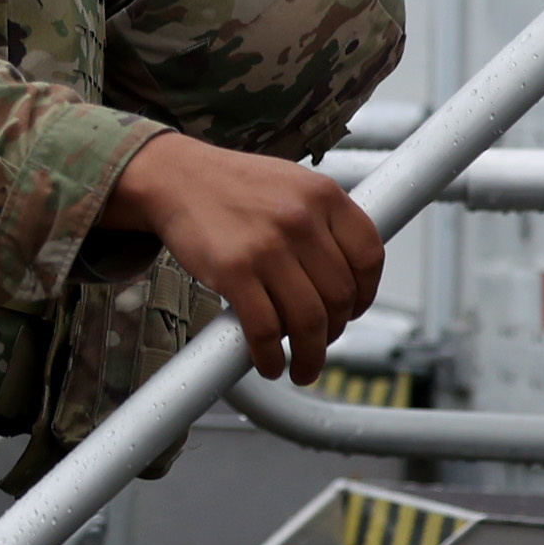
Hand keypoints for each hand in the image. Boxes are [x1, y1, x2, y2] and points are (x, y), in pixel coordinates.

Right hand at [103, 134, 386, 382]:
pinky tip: (270, 363)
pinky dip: (271, 357)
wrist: (174, 177)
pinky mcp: (233, 271)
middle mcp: (301, 219)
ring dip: (310, 355)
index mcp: (323, 194)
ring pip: (309, 320)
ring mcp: (268, 246)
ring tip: (303, 367)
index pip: (369, 256)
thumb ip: (322, 220)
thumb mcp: (291, 183)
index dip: (367, 294)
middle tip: (320, 342)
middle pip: (340, 295)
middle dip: (334, 331)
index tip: (353, 312)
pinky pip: (265, 329)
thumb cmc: (231, 185)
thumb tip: (345, 274)